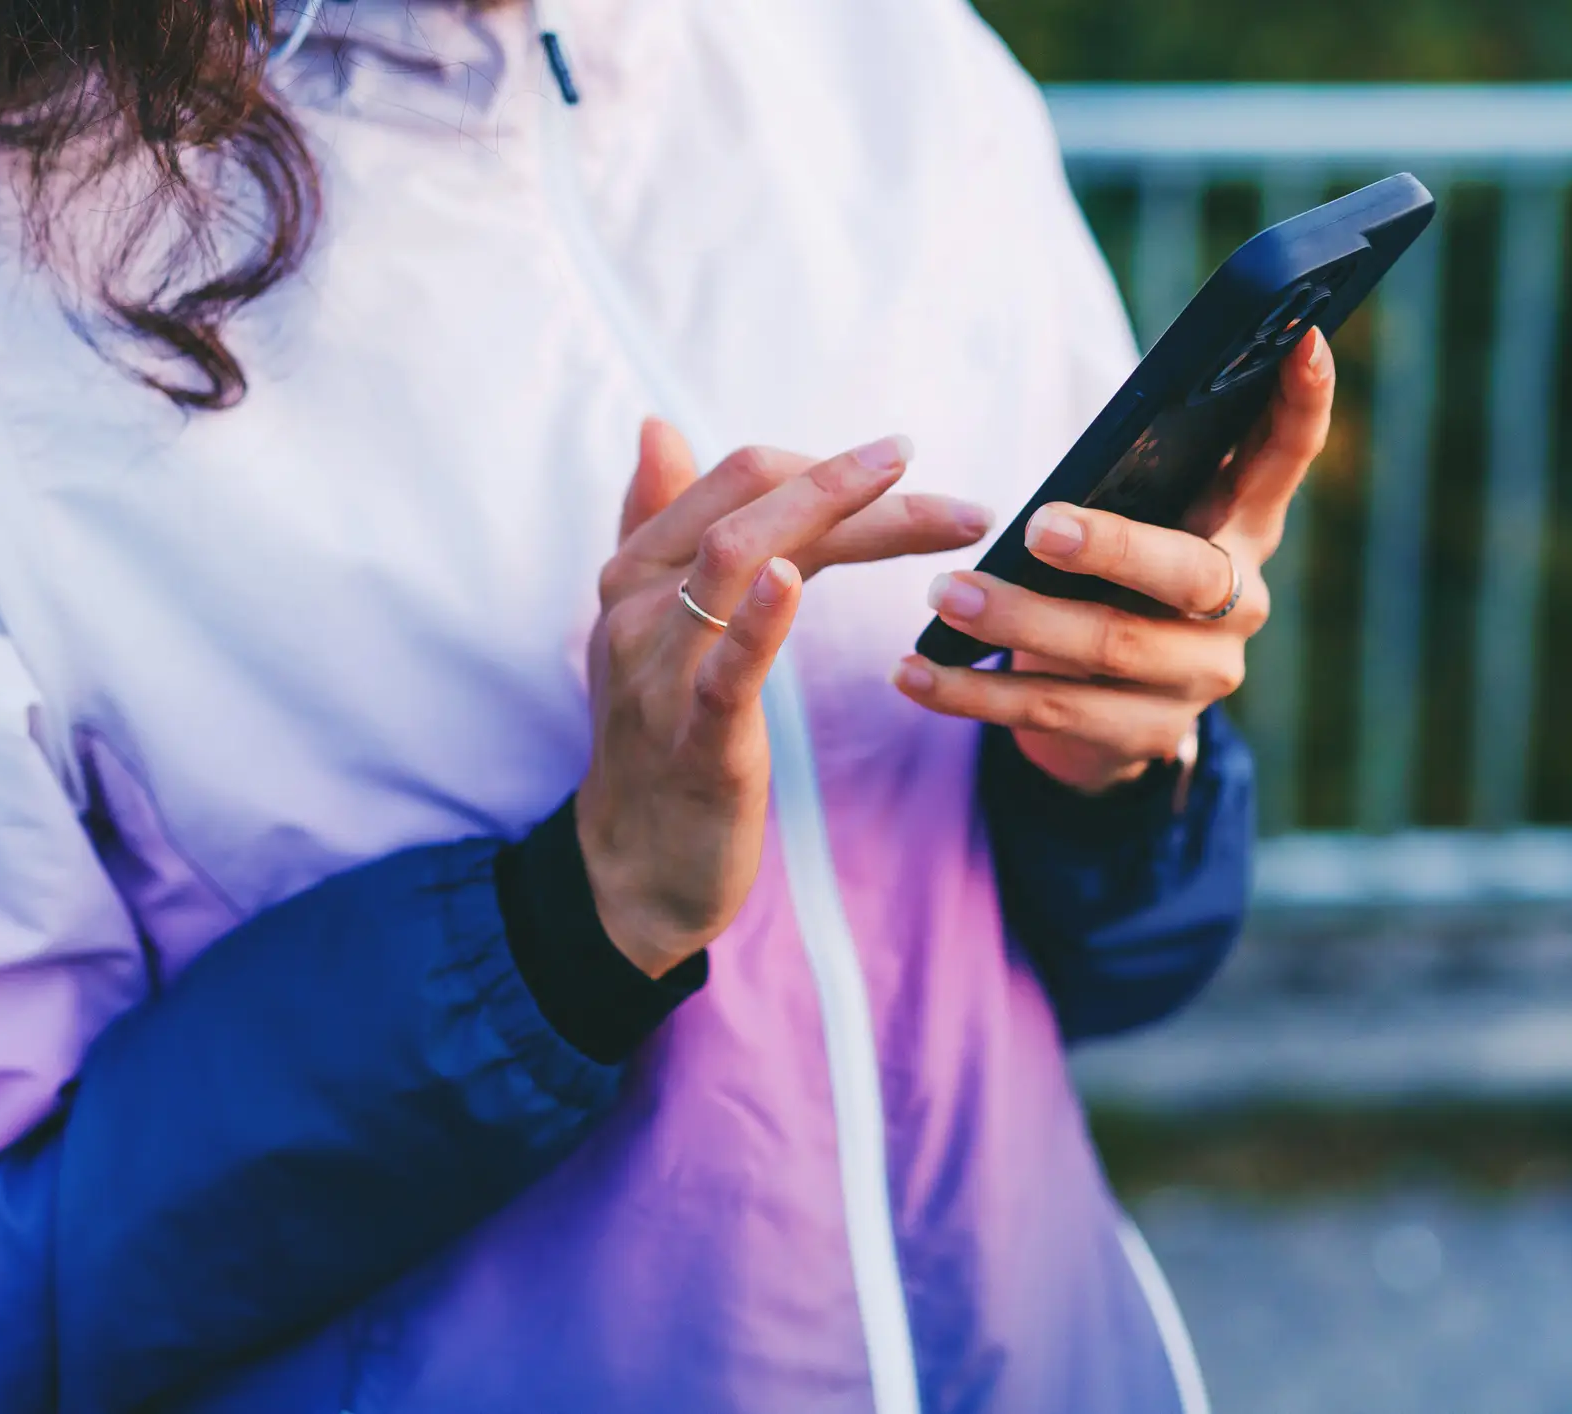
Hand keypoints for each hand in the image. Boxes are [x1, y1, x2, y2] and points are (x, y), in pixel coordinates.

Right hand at [576, 420, 989, 975]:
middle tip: (936, 473)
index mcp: (638, 569)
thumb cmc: (657, 736)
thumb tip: (658, 426)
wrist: (635, 867)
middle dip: (849, 480)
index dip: (826, 463)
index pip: (739, 479)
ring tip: (933, 514)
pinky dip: (757, 618)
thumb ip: (656, 525)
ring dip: (843, 522)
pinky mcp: (694, 742)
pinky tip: (796, 579)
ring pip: (739, 560)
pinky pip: (724, 669)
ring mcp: (658, 671)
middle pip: (748, 504)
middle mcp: (639, 604)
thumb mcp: (652, 625)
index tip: (904, 461)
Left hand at [891, 328, 1333, 793]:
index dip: (1302, 404)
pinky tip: (914, 674)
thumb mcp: (1133, 527)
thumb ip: (1129, 489)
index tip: (1303, 338)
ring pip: (1111, 647)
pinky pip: (1055, 710)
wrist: (1109, 717)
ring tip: (945, 595)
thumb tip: (1065, 468)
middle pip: (1189, 575)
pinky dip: (974, 692)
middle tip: (1039, 526)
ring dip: (1019, 620)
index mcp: (1241, 531)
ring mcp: (1201, 677)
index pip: (1284, 458)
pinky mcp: (1150, 735)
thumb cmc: (1112, 586)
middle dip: (1114, 548)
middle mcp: (1241, 604)